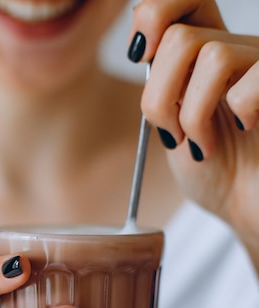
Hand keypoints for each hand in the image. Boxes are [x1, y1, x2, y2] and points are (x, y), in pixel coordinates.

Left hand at [128, 0, 258, 263]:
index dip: (152, 16)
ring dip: (193, 115)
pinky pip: (249, 81)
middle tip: (172, 134)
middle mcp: (239, 50)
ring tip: (204, 145)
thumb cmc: (219, 174)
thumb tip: (144, 47)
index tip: (140, 58)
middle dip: (160, 96)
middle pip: (180, 36)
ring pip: (210, 55)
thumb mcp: (174, 126)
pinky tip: (243, 132)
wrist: (251, 208)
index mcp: (209, 52)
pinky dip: (234, 115)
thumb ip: (161, 86)